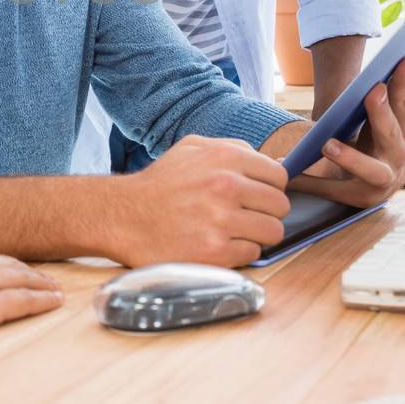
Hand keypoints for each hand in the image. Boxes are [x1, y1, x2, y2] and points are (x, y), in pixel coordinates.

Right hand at [110, 136, 291, 267]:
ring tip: (232, 231)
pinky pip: (253, 254)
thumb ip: (235, 149)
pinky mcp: (215, 253)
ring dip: (256, 234)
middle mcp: (226, 187)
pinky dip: (239, 252)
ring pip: (272, 231)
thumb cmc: (161, 184)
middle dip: (265, 212)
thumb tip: (280, 162)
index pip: (279, 176)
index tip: (256, 196)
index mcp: (224, 158)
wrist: (124, 216)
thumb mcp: (192, 149)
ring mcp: (222, 221)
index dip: (270, 187)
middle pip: (280, 205)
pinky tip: (218, 244)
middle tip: (243, 215)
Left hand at [291, 32, 404, 206]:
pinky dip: (313, 182)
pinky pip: (333, 190)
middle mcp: (400, 154)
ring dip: (351, 157)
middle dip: (382, 112)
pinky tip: (292, 173)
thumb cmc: (389, 134)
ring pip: (369, 168)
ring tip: (329, 144)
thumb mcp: (404, 103)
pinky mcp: (357, 196)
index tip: (402, 60)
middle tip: (372, 90)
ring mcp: (380, 178)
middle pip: (392, 132)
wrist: (375, 184)